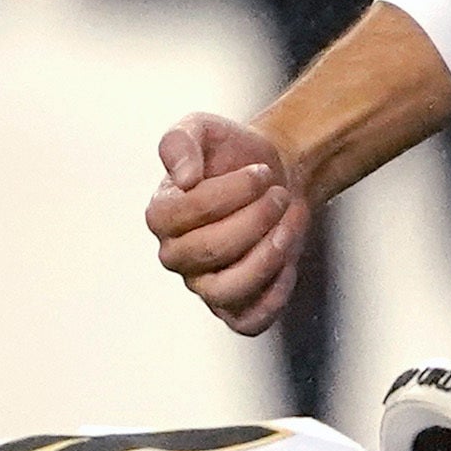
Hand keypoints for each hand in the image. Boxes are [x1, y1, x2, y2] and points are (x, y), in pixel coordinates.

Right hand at [149, 110, 307, 336]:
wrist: (278, 174)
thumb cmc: (234, 152)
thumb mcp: (203, 128)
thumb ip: (180, 143)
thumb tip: (182, 180)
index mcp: (161, 215)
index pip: (181, 216)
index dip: (228, 194)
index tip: (260, 172)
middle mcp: (176, 255)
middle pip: (209, 251)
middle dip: (255, 219)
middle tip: (278, 194)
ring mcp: (204, 284)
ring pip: (227, 291)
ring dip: (267, 256)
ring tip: (288, 223)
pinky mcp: (236, 306)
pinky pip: (248, 321)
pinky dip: (273, 296)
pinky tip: (288, 259)